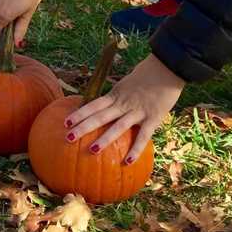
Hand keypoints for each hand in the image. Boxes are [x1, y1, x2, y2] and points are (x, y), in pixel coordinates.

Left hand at [65, 54, 184, 161]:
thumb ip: (117, 97)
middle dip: (83, 127)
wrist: (166, 69)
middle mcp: (123, 103)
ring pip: (118, 127)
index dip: (80, 113)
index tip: (66, 121)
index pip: (93, 105)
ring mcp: (137, 111)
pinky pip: (143, 136)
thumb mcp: (126, 86)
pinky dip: (135, 149)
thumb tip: (106, 106)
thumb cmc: (146, 78)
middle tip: (68, 137)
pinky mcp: (153, 118)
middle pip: (100, 116)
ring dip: (104, 139)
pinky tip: (127, 162)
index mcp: (115, 95)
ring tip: (91, 151)